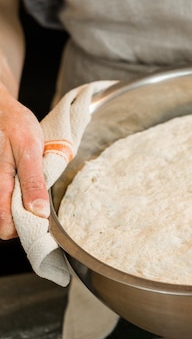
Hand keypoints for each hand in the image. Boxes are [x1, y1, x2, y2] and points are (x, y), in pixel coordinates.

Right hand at [0, 84, 48, 238]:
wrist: (1, 109)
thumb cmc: (15, 126)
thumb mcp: (30, 149)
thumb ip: (33, 181)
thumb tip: (39, 212)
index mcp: (1, 182)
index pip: (5, 226)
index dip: (24, 229)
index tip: (41, 222)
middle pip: (4, 222)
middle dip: (23, 218)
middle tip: (39, 205)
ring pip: (4, 211)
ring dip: (19, 207)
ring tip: (31, 193)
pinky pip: (5, 198)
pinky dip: (15, 198)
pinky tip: (24, 188)